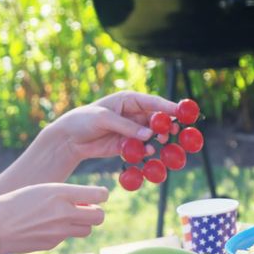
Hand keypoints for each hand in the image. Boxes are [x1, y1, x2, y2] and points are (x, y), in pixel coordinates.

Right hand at [0, 183, 107, 253]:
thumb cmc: (12, 203)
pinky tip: (45, 227)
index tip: (98, 195)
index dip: (101, 194)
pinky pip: (68, 238)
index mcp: (60, 193)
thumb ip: (64, 194)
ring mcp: (60, 231)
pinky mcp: (53, 244)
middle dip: (96, 212)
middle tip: (86, 209)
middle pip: (99, 216)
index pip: (99, 195)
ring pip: (87, 230)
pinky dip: (63, 232)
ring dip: (83, 224)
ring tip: (67, 218)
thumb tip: (86, 202)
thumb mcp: (39, 189)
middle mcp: (64, 212)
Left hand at [49, 91, 179, 162]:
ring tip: (160, 143)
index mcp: (129, 100)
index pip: (153, 102)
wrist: (70, 139)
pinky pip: (142, 148)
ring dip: (158, 139)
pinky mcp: (129, 145)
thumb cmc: (84, 120)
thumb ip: (127, 126)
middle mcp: (134, 114)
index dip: (169, 107)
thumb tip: (149, 134)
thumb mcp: (104, 119)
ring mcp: (132, 130)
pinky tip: (147, 153)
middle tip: (175, 131)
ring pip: (152, 134)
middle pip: (157, 119)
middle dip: (167, 125)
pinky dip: (147, 151)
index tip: (182, 113)